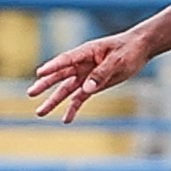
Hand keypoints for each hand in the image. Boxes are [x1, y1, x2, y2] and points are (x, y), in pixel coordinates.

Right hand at [27, 31, 149, 122]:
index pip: (66, 60)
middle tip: (31, 93)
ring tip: (40, 113)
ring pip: (66, 90)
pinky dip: (73, 109)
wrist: (140, 49)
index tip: (40, 73)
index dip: (53, 66)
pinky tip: (66, 120)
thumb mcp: (118, 61)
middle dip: (45, 85)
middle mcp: (82, 64)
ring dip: (53, 101)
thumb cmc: (129, 50)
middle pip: (60, 76)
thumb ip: (102, 74)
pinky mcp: (93, 86)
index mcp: (86, 52)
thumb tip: (86, 89)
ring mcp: (86, 75)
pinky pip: (80, 98)